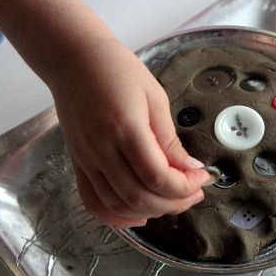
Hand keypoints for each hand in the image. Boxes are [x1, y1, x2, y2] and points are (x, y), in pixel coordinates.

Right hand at [49, 37, 210, 228]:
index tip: (202, 178)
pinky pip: (92, 201)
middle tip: (193, 192)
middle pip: (139, 197)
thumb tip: (189, 169)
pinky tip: (136, 214)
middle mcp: (101, 148)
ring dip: (149, 212)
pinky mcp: (78, 162)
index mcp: (125, 128)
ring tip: (170, 200)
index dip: (185, 186)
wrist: (73, 59)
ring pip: (116, 205)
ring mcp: (86, 158)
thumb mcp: (154, 96)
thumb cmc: (114, 68)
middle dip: (173, 203)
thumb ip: (169, 139)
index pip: (157, 176)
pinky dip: (114, 217)